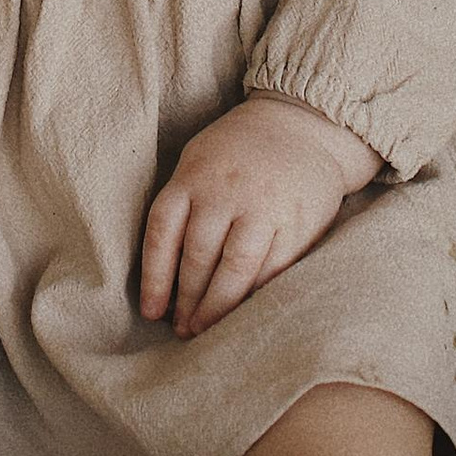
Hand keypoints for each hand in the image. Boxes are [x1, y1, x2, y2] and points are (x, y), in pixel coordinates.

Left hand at [138, 94, 379, 338]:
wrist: (304, 125)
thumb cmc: (240, 151)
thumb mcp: (200, 160)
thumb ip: (182, 203)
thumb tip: (165, 271)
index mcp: (193, 176)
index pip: (163, 234)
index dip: (155, 278)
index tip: (152, 312)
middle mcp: (225, 192)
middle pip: (197, 257)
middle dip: (186, 301)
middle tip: (182, 330)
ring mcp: (263, 208)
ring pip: (234, 269)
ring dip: (216, 307)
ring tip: (205, 330)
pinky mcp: (296, 224)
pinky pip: (271, 269)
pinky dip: (254, 295)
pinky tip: (244, 312)